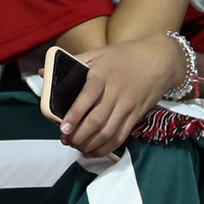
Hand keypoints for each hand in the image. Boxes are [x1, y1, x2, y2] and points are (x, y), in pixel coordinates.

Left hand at [58, 33, 185, 157]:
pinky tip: (92, 151)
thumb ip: (72, 62)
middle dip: (79, 135)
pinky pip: (120, 137)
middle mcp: (116, 92)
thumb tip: (42, 70)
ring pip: (108, 132)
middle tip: (65, 140)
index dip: (75, 114)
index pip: (88, 96)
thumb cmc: (125, 55)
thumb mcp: (99, 52)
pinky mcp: (136, 116)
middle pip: (97, 120)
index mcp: (103, 74)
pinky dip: (105, 148)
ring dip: (90, 144)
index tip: (63, 128)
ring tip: (76, 146)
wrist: (161, 59)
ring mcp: (127, 106)